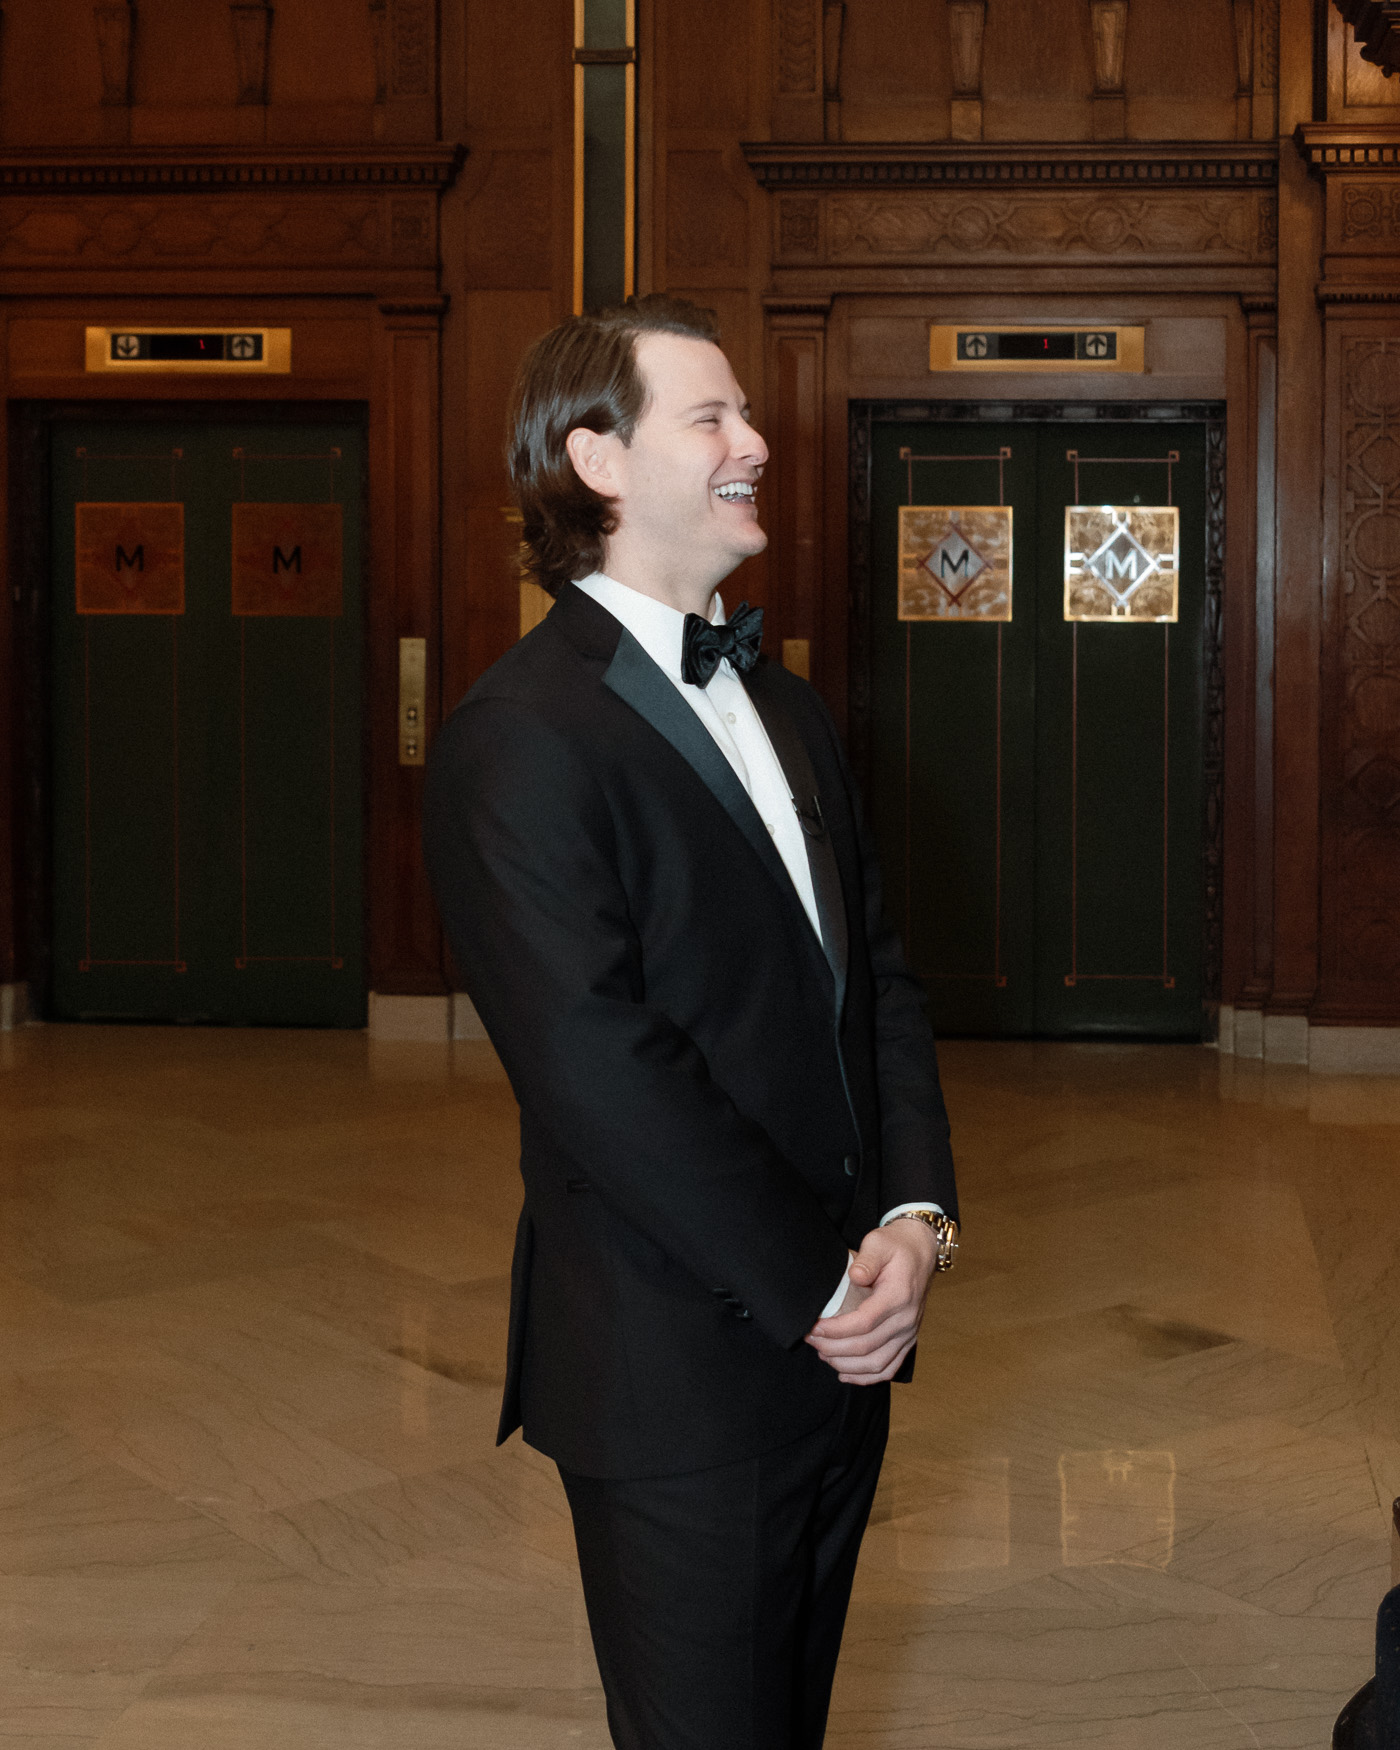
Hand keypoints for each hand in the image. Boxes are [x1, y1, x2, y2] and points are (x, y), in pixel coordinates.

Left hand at [805, 1219, 938, 1384]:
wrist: (921, 1252)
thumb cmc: (896, 1247)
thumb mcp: (879, 1243)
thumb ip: (867, 1259)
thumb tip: (855, 1276)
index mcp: (898, 1297)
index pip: (864, 1323)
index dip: (836, 1330)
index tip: (814, 1328)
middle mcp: (906, 1320)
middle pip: (867, 1347)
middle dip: (833, 1348)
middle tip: (810, 1340)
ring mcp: (909, 1333)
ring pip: (877, 1363)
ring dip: (846, 1365)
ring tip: (822, 1354)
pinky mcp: (908, 1340)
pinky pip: (890, 1368)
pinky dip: (867, 1377)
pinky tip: (845, 1374)